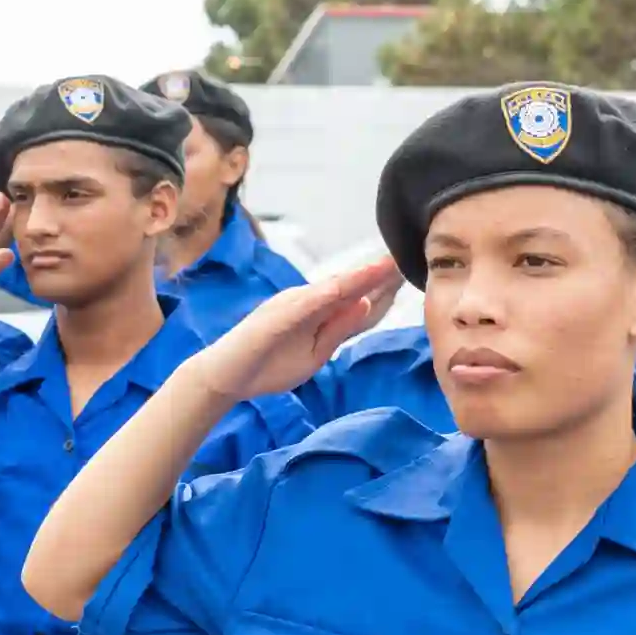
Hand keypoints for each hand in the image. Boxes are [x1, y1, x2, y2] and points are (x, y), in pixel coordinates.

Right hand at [192, 260, 401, 400]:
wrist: (227, 376)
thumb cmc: (269, 365)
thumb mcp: (316, 352)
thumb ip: (339, 329)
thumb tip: (365, 305)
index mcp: (317, 312)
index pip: (356, 298)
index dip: (381, 286)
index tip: (407, 272)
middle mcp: (307, 301)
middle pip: (350, 288)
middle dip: (379, 276)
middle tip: (408, 258)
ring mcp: (291, 306)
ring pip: (333, 289)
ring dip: (360, 276)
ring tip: (387, 264)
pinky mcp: (277, 316)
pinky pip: (307, 303)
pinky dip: (329, 293)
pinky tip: (349, 286)